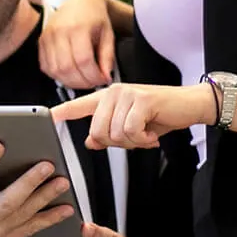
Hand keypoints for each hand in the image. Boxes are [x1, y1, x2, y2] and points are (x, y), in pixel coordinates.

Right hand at [40, 0, 116, 89]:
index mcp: (78, 27)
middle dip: (82, 82)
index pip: (83, 60)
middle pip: (67, 67)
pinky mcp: (41, 42)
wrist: (80, 3)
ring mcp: (47, 37)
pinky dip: (58, 76)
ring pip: (55, 70)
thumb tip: (105, 77)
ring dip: (70, 82)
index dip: (94, 76)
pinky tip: (70, 74)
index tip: (103, 80)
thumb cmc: (96, 18)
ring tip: (83, 80)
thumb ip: (107, 56)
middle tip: (94, 83)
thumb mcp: (108, 34)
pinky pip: (46, 67)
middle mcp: (59, 31)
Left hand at [52, 83, 217, 149]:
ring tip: (146, 134)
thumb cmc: (161, 114)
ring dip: (133, 143)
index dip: (62, 112)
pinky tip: (152, 135)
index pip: (79, 105)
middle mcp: (113, 92)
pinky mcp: (141, 99)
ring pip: (115, 134)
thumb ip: (109, 132)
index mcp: (107, 97)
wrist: (190, 104)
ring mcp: (126, 93)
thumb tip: (90, 141)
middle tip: (136, 139)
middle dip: (118, 144)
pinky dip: (142, 140)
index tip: (47, 118)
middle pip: (98, 131)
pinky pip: (130, 131)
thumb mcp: (132, 127)